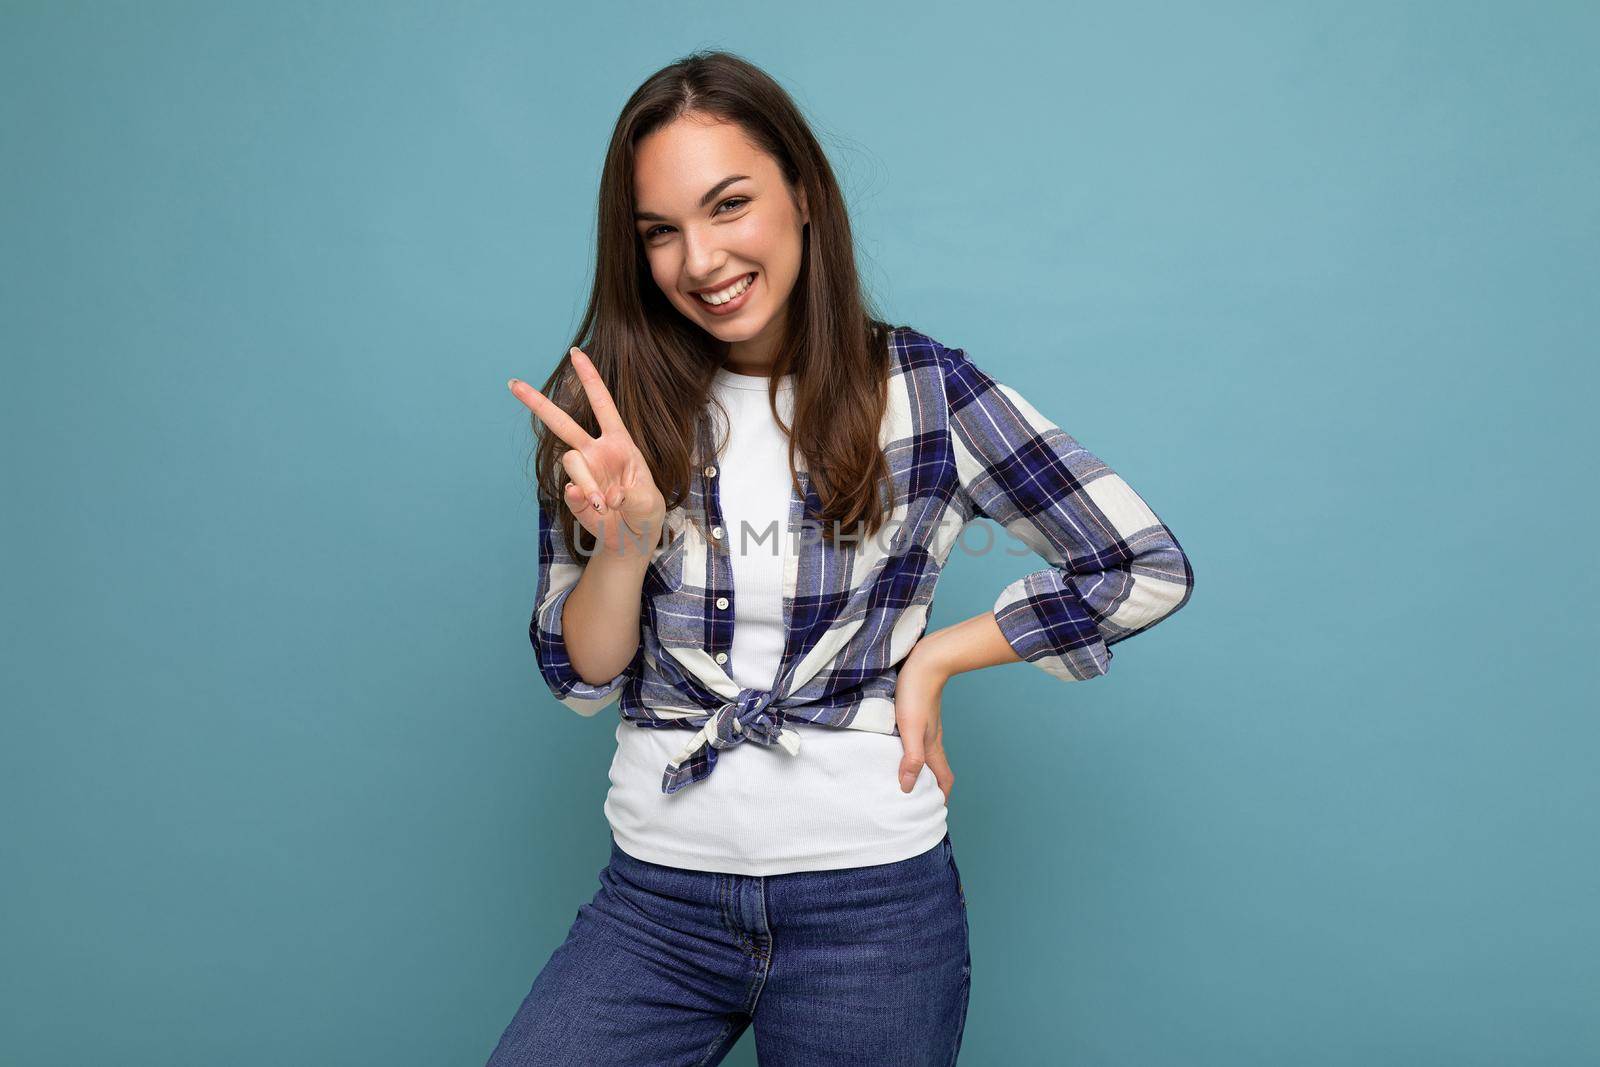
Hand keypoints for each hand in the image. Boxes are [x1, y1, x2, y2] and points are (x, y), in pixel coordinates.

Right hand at [508, 346, 667, 557]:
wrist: (633, 539)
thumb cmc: (646, 512)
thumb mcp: (650, 501)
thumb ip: (632, 495)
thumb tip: (599, 492)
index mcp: (620, 443)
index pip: (603, 405)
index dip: (590, 380)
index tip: (575, 353)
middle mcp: (596, 452)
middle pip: (563, 423)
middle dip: (538, 403)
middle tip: (513, 383)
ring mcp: (583, 472)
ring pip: (571, 463)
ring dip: (586, 483)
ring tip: (604, 506)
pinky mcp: (574, 494)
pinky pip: (569, 490)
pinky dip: (581, 499)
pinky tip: (596, 509)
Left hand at [895, 644, 953, 801]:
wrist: (925, 661)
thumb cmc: (915, 694)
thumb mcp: (910, 729)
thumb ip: (912, 758)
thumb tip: (908, 787)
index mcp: (933, 746)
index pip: (944, 778)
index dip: (941, 796)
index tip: (933, 811)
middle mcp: (933, 739)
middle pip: (937, 769)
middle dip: (931, 787)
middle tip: (917, 801)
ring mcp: (927, 727)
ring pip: (927, 755)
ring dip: (921, 770)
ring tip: (905, 779)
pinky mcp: (919, 715)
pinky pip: (919, 741)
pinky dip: (913, 753)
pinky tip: (898, 749)